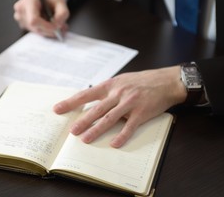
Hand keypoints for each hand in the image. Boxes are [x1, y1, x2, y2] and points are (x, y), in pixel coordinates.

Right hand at [13, 0, 69, 37]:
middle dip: (49, 29)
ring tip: (55, 22)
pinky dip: (43, 30)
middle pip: (35, 27)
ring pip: (36, 31)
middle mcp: (21, 9)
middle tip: (60, 26)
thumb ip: (62, 13)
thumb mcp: (60, 1)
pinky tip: (47, 23)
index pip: (34, 20)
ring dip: (47, 30)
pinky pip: (34, 31)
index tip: (57, 27)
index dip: (46, 27)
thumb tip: (58, 26)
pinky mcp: (22, 23)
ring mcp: (20, 17)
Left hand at [54, 66, 186, 147]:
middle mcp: (118, 93)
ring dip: (97, 130)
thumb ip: (106, 91)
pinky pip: (130, 126)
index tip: (58, 109)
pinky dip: (122, 135)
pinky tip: (114, 144)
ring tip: (85, 139)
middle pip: (97, 109)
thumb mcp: (121, 80)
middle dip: (83, 120)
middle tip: (71, 131)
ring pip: (110, 118)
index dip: (71, 102)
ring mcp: (130, 103)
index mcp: (110, 85)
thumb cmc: (141, 81)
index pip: (86, 94)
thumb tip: (89, 100)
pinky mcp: (141, 112)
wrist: (166, 81)